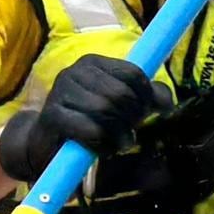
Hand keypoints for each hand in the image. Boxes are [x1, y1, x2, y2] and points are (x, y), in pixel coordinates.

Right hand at [0, 53, 165, 184]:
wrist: (46, 143)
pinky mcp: (52, 117)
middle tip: (131, 132)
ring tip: (121, 142)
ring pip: (105, 110)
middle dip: (133, 116)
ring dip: (120, 133)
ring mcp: (60, 92)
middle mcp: (73, 72)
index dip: (147, 96)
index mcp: (92, 63)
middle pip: (120, 93)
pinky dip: (103, 144)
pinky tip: (104, 149)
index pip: (132, 73)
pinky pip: (90, 130)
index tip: (150, 112)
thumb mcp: (121, 106)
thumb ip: (148, 98)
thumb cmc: (87, 120)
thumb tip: (167, 105)